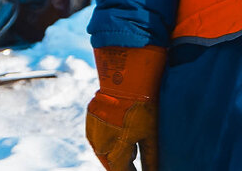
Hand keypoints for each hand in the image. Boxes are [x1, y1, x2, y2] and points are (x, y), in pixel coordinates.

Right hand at [85, 46, 165, 170]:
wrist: (125, 78)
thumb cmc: (141, 107)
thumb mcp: (150, 135)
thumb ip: (150, 159)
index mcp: (114, 152)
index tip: (138, 170)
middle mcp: (100, 145)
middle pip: (111, 164)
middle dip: (123, 164)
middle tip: (135, 159)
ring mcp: (92, 132)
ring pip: (103, 151)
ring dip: (114, 153)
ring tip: (130, 145)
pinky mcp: (90, 120)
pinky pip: (98, 137)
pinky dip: (108, 139)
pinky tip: (119, 132)